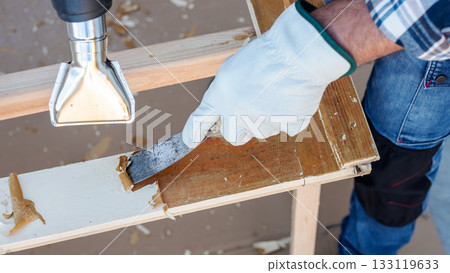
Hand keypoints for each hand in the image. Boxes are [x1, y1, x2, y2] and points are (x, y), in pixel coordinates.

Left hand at [182, 1, 354, 147]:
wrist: (297, 53)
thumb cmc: (265, 54)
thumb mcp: (233, 68)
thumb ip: (226, 93)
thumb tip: (230, 112)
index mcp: (221, 96)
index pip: (200, 120)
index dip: (193, 133)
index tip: (189, 141)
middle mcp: (238, 114)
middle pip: (233, 136)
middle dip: (239, 128)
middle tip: (250, 110)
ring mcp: (263, 123)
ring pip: (262, 131)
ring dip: (266, 120)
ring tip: (276, 93)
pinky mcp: (287, 126)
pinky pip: (286, 128)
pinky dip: (289, 117)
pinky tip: (291, 98)